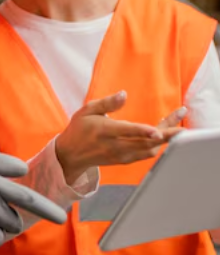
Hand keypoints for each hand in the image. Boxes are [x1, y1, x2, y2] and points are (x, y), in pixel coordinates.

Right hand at [55, 92, 180, 182]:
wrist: (71, 154)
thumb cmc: (79, 129)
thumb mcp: (86, 110)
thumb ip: (106, 102)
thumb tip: (124, 93)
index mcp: (104, 131)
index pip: (126, 131)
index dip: (143, 131)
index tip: (158, 131)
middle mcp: (114, 146)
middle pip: (144, 142)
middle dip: (166, 135)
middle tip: (182, 128)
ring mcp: (121, 155)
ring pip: (149, 150)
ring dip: (165, 140)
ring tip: (178, 127)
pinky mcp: (125, 160)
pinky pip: (147, 154)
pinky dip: (158, 145)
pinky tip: (165, 135)